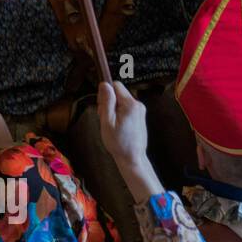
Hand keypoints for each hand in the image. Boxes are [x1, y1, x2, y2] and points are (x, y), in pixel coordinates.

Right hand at [98, 81, 163, 202]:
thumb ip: (106, 101)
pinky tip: (117, 126)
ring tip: (111, 124)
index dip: (105, 93)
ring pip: (121, 101)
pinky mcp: (139, 116)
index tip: (102, 106)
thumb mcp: (107, 121)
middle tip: (105, 118)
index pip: (116, 85)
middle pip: (118, 93)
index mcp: (130, 105)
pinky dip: (119, 114)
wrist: (132, 157)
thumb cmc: (119, 143)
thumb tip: (104, 84)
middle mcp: (138, 105)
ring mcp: (140, 111)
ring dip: (113, 109)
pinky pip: (126, 108)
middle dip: (109, 102)